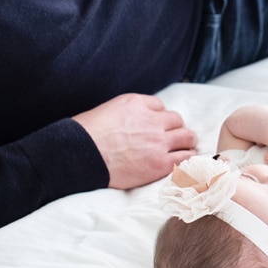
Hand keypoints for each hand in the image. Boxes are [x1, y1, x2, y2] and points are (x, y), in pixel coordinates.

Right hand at [72, 93, 197, 188]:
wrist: (79, 155)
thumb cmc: (85, 136)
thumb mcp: (107, 111)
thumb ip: (127, 113)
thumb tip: (135, 122)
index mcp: (137, 104)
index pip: (160, 107)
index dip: (159, 118)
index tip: (157, 127)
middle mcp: (151, 120)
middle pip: (177, 120)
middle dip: (177, 129)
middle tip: (175, 138)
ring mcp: (157, 141)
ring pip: (187, 137)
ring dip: (187, 142)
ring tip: (186, 149)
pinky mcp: (159, 163)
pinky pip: (185, 158)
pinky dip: (188, 159)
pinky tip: (186, 162)